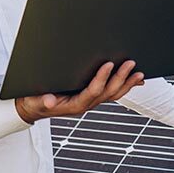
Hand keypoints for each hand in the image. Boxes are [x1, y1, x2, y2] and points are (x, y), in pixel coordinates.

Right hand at [14, 60, 144, 123]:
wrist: (34, 108)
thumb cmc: (35, 101)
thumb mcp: (36, 100)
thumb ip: (43, 100)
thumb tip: (50, 101)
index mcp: (75, 105)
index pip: (92, 91)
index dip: (102, 78)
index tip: (108, 64)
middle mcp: (86, 104)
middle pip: (108, 92)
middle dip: (121, 78)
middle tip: (130, 64)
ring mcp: (91, 102)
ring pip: (113, 94)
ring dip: (127, 83)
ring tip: (139, 73)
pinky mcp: (92, 98)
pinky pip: (111, 93)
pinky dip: (124, 86)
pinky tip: (134, 80)